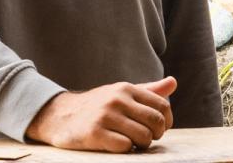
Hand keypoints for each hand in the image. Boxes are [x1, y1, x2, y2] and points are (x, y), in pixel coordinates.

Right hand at [25, 77, 176, 151]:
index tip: (158, 129)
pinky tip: (117, 146)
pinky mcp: (94, 133)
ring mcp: (105, 116)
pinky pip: (124, 147)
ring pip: (143, 136)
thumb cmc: (97, 107)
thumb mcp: (121, 94)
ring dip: (141, 145)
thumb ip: (148, 91)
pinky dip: (125, 150)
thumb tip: (173, 82)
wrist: (59, 115)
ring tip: (132, 143)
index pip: (162, 106)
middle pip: (156, 122)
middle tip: (145, 138)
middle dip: (156, 135)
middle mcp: (117, 100)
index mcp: (126, 89)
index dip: (166, 121)